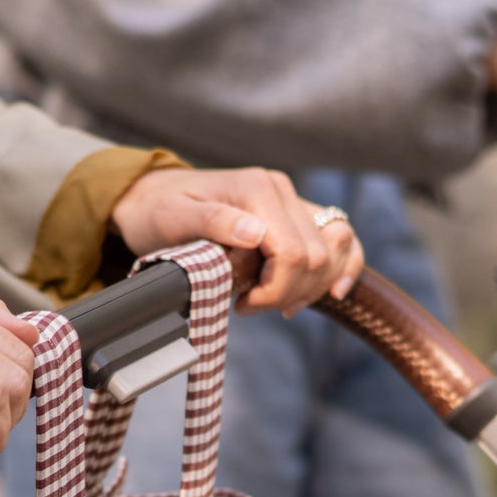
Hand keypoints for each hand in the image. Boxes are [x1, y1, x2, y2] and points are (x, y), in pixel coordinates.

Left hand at [110, 165, 364, 316]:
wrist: (153, 197)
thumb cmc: (158, 211)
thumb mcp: (173, 218)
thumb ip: (214, 222)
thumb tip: (255, 234)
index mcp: (257, 190)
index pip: (293, 254)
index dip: (275, 290)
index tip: (243, 306)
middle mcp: (282, 190)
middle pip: (317, 256)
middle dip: (288, 292)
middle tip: (250, 306)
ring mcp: (292, 201)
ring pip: (336, 248)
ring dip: (312, 286)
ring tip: (274, 302)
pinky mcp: (296, 214)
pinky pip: (340, 238)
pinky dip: (344, 267)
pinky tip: (334, 293)